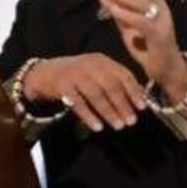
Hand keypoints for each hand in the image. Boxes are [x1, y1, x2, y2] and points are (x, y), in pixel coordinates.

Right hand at [23, 53, 145, 131]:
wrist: (44, 73)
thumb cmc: (77, 75)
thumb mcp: (96, 72)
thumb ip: (114, 80)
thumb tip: (139, 98)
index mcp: (101, 60)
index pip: (122, 74)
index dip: (133, 91)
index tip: (142, 107)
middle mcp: (89, 64)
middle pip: (110, 85)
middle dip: (122, 104)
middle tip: (131, 121)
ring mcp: (75, 74)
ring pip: (95, 94)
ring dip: (108, 111)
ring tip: (118, 126)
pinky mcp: (62, 86)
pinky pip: (78, 103)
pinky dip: (89, 116)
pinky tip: (98, 127)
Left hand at [99, 0, 186, 103]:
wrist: (167, 69)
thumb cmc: (148, 45)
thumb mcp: (130, 25)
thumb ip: (121, 10)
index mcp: (155, 2)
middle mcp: (161, 7)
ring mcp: (162, 21)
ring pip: (142, 1)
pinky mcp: (160, 35)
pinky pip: (143, 21)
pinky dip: (126, 14)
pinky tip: (113, 10)